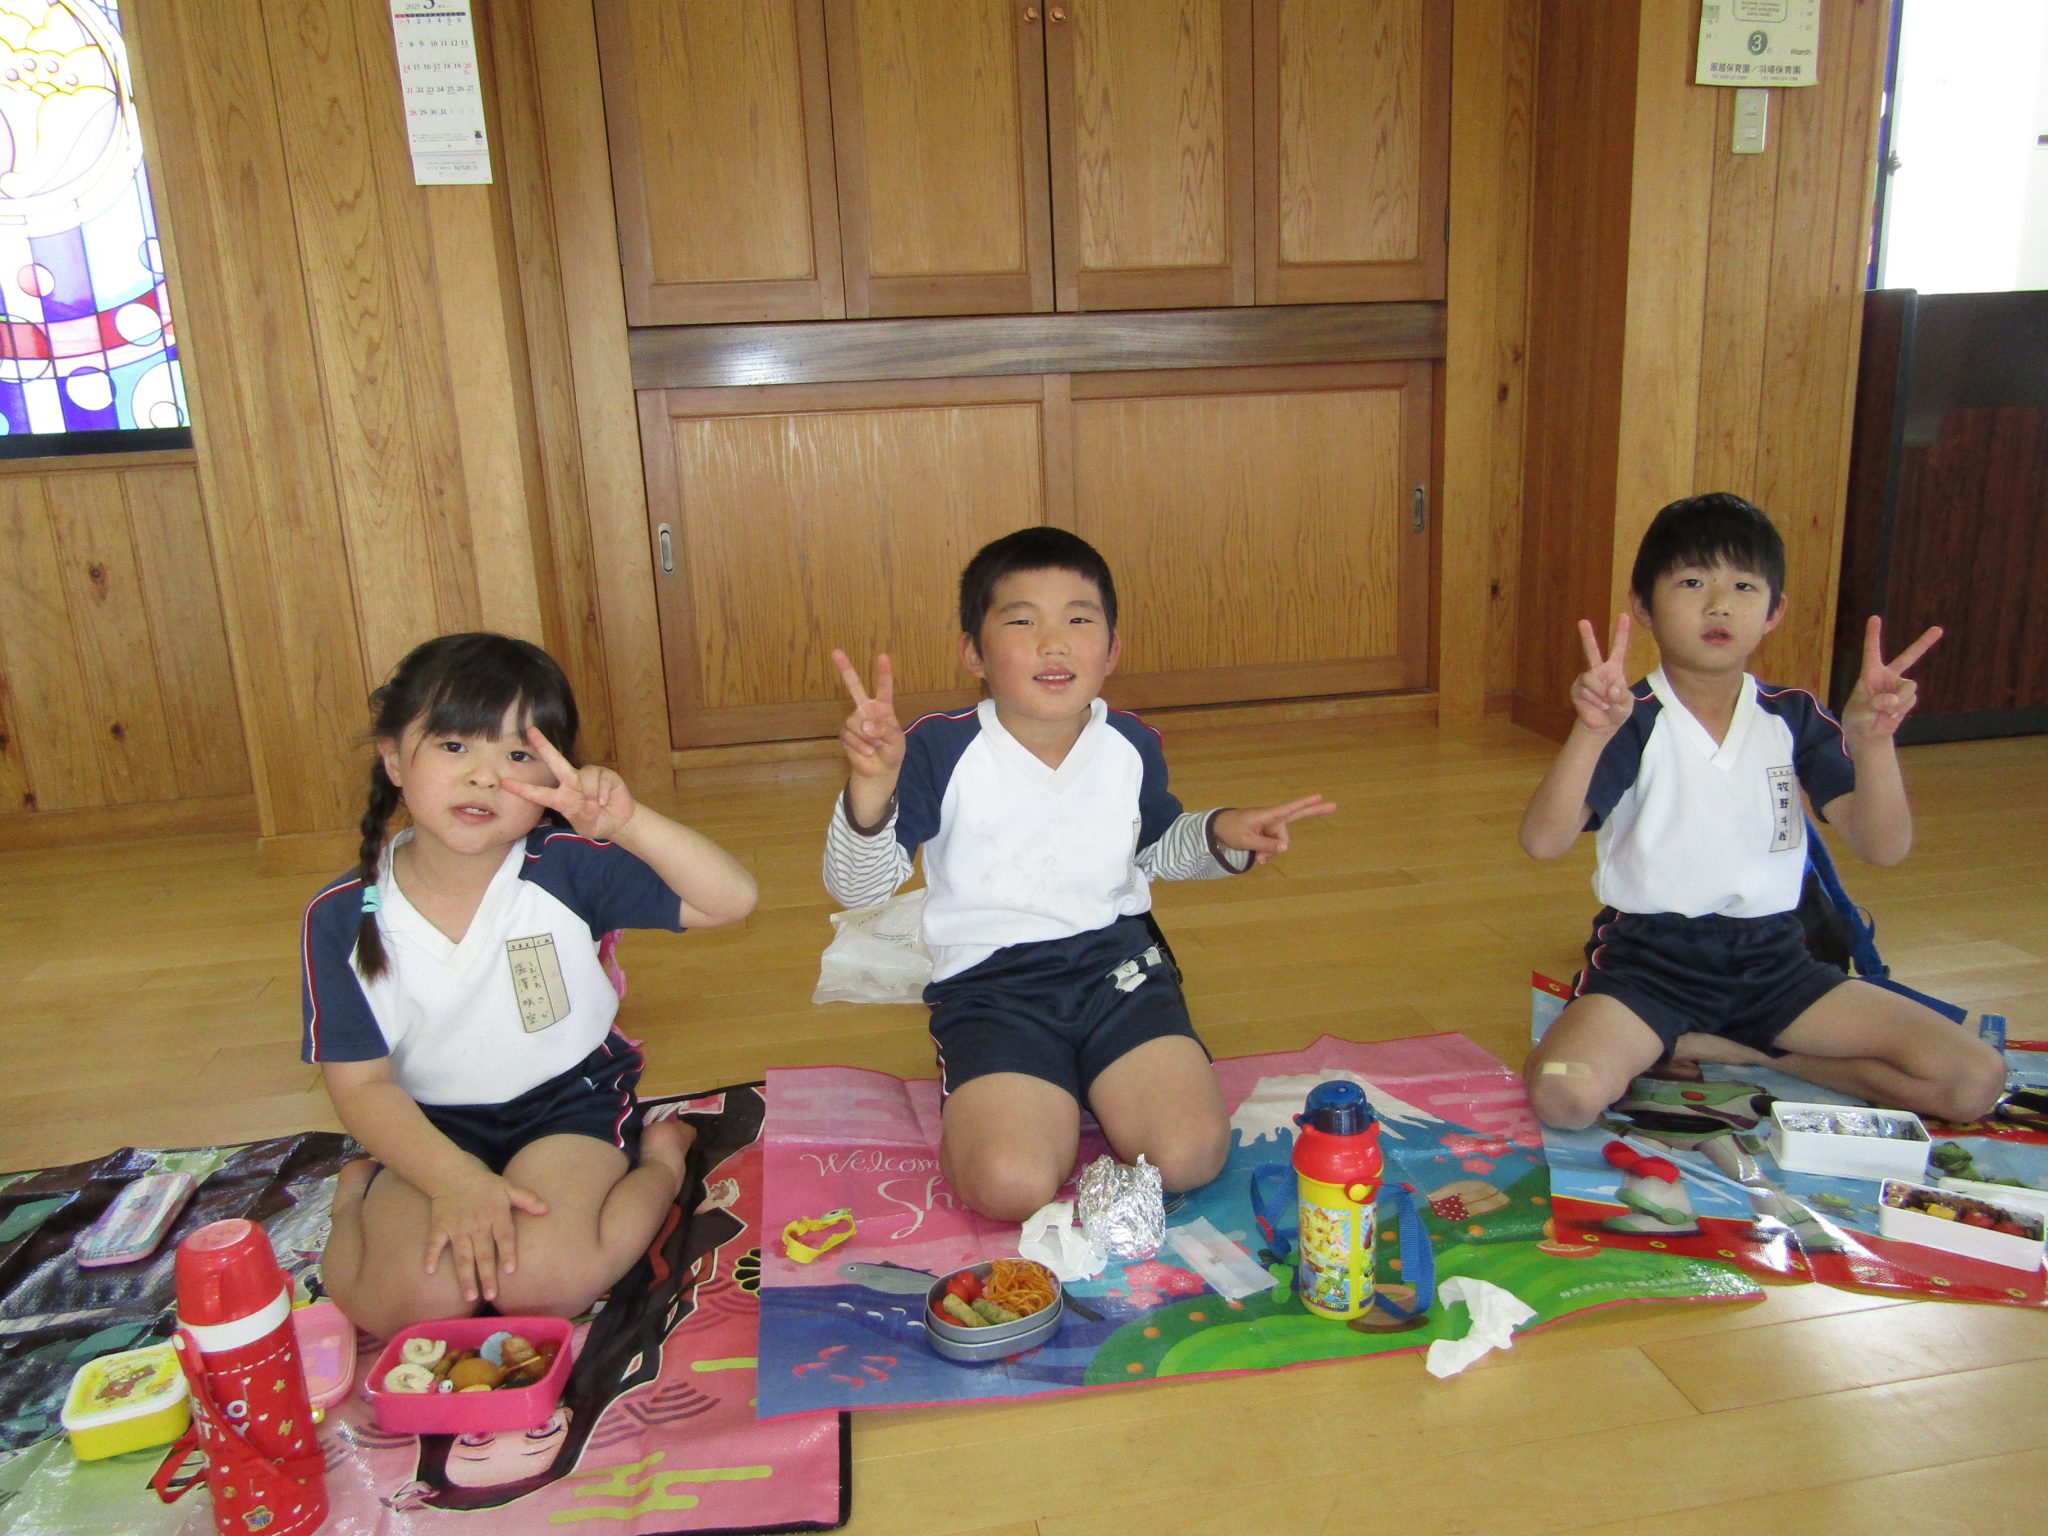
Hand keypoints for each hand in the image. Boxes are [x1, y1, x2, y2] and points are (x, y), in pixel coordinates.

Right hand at [423, 1163, 548, 1303]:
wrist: (452, 1173)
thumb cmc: (485, 1185)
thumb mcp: (508, 1188)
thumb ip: (527, 1199)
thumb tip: (547, 1209)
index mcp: (496, 1215)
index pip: (504, 1237)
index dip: (507, 1253)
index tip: (509, 1270)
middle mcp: (477, 1224)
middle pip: (483, 1254)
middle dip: (487, 1276)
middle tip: (492, 1296)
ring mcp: (457, 1227)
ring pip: (462, 1256)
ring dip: (465, 1276)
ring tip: (470, 1296)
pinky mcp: (440, 1226)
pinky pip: (435, 1243)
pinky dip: (431, 1256)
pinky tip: (429, 1272)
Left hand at [502, 727, 636, 839]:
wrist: (619, 822)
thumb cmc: (596, 823)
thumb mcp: (587, 828)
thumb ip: (585, 817)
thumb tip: (591, 802)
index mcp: (560, 799)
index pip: (538, 793)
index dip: (522, 789)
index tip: (504, 783)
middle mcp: (571, 783)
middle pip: (555, 762)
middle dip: (544, 746)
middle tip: (531, 731)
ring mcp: (588, 777)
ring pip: (584, 775)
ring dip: (591, 792)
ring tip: (598, 805)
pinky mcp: (606, 775)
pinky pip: (601, 779)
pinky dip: (603, 792)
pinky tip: (606, 801)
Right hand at [832, 649, 904, 778]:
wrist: (879, 769)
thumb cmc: (892, 751)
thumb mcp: (896, 740)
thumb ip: (885, 730)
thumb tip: (866, 725)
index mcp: (883, 707)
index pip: (884, 687)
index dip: (883, 672)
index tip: (882, 656)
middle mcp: (866, 709)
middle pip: (854, 687)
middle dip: (845, 669)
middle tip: (835, 651)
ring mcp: (854, 720)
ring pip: (855, 722)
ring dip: (867, 738)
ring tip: (875, 747)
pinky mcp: (845, 733)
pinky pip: (850, 735)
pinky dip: (860, 746)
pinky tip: (867, 751)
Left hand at [1212, 795, 1335, 864]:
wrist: (1218, 830)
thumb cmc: (1231, 830)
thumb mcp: (1246, 840)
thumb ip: (1266, 845)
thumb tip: (1286, 847)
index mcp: (1268, 815)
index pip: (1289, 808)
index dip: (1305, 803)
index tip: (1320, 796)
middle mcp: (1273, 819)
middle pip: (1297, 817)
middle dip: (1315, 812)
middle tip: (1335, 805)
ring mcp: (1271, 827)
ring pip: (1281, 843)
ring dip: (1272, 852)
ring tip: (1257, 858)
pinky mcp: (1268, 835)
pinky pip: (1275, 847)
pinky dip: (1268, 854)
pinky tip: (1259, 857)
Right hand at [1571, 614, 1634, 733]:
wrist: (1602, 726)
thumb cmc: (1617, 711)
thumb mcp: (1627, 704)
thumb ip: (1622, 695)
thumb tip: (1611, 690)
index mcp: (1614, 669)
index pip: (1619, 648)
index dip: (1622, 633)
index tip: (1624, 616)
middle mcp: (1598, 670)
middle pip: (1592, 651)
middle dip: (1587, 636)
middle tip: (1583, 621)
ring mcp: (1586, 679)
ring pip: (1591, 679)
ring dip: (1601, 693)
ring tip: (1607, 703)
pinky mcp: (1577, 690)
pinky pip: (1586, 691)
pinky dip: (1595, 701)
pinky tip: (1600, 706)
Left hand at [1841, 615, 1940, 744]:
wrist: (1868, 732)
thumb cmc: (1858, 716)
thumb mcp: (1861, 709)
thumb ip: (1876, 703)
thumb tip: (1893, 700)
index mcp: (1871, 673)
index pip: (1872, 651)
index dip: (1873, 635)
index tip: (1874, 617)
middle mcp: (1888, 676)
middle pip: (1909, 657)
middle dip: (1924, 643)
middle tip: (1938, 629)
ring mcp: (1900, 687)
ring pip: (1909, 687)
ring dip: (1899, 701)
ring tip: (1885, 711)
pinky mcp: (1908, 699)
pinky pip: (1910, 701)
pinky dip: (1900, 710)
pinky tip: (1891, 716)